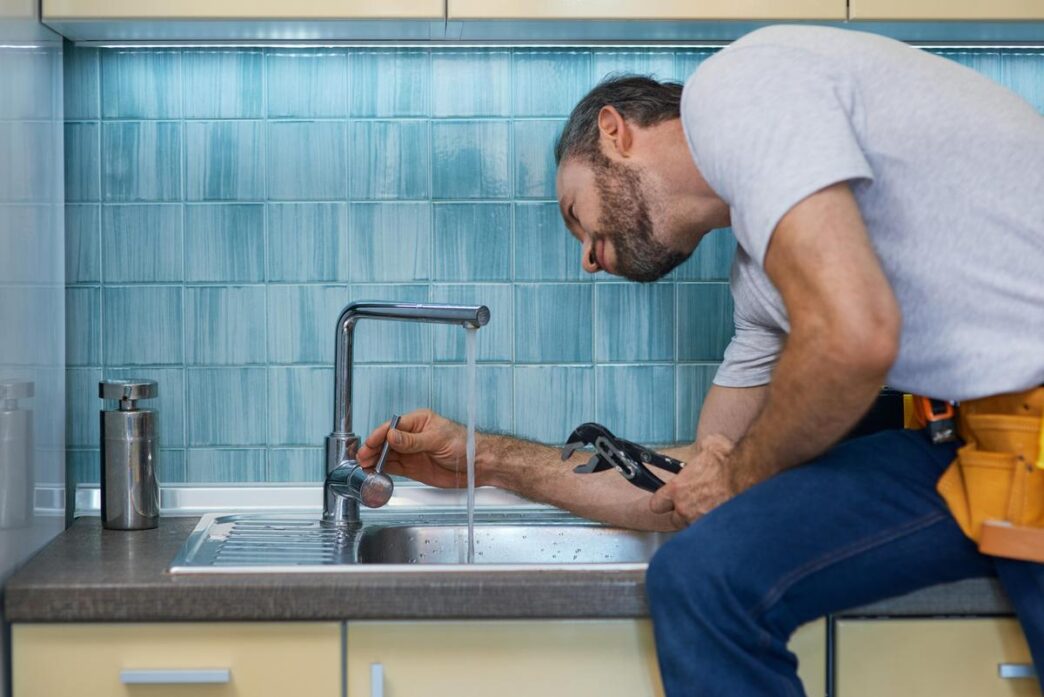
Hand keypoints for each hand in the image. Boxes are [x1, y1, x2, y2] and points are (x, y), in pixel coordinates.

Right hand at [356, 409, 473, 488]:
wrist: (477, 465)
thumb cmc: (465, 444)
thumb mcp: (438, 439)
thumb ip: (413, 441)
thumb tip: (392, 436)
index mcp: (418, 422)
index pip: (393, 426)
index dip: (380, 435)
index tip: (371, 444)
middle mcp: (412, 436)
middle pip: (386, 441)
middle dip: (373, 449)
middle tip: (362, 458)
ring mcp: (411, 452)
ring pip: (387, 455)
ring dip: (375, 460)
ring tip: (364, 467)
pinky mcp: (412, 468)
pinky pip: (393, 467)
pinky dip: (382, 470)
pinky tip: (374, 472)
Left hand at [649, 434, 736, 528]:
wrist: (747, 475)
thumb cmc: (728, 460)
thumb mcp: (708, 446)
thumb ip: (700, 453)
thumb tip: (705, 450)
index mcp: (677, 489)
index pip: (656, 504)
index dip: (662, 502)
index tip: (667, 500)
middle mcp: (685, 508)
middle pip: (674, 519)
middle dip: (681, 513)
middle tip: (692, 505)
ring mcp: (701, 520)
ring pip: (693, 526)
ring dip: (699, 519)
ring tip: (710, 509)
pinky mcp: (716, 526)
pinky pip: (711, 529)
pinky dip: (715, 523)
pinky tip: (723, 515)